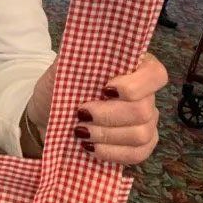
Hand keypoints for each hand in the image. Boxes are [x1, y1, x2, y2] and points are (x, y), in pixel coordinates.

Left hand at [25, 52, 167, 164]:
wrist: (47, 114)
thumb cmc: (59, 86)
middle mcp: (146, 94)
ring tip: (80, 132)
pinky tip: (90, 147)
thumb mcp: (63, 67)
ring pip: (142, 134)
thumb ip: (80, 57)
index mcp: (134, 67)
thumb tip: (92, 48)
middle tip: (81, 114)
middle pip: (144, 109)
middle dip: (109, 115)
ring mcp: (146, 122)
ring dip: (107, 135)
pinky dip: (112, 153)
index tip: (106, 89)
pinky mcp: (140, 146)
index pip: (155, 74)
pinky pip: (138, 154)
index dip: (136, 85)